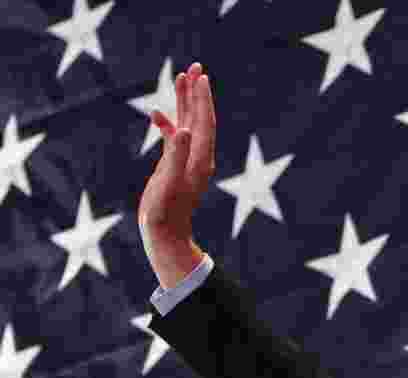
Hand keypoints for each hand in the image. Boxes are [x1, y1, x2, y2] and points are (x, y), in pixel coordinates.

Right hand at [138, 62, 215, 287]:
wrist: (165, 234)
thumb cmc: (165, 212)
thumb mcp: (169, 182)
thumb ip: (176, 155)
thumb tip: (185, 130)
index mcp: (200, 159)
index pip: (204, 122)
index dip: (202, 98)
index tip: (200, 76)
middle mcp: (198, 157)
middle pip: (201, 118)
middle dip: (197, 93)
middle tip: (195, 67)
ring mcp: (187, 161)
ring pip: (188, 124)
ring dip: (185, 102)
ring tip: (181, 77)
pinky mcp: (176, 166)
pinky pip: (174, 139)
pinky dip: (168, 124)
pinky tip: (156, 115)